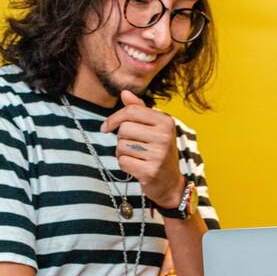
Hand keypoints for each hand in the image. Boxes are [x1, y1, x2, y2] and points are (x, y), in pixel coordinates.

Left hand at [101, 90, 185, 207]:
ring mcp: (158, 154)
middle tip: (132, 146)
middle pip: (124, 129)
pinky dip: (125, 165)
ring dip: (122, 153)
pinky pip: (123, 161)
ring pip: (121, 146)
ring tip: (136, 157)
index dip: (114, 118)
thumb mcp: (154, 128)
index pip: (131, 111)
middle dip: (121, 138)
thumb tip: (124, 93)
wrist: (170, 182)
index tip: (106, 127)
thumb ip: (139, 109)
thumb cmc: (158, 150)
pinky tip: (136, 167)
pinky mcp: (150, 171)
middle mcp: (164, 136)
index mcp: (166, 121)